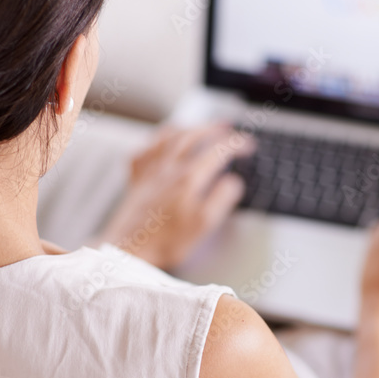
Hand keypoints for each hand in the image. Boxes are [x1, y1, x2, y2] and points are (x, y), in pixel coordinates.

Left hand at [92, 122, 254, 269]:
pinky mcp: (136, 178)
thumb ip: (221, 199)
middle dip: (214, 128)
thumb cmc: (167, 241)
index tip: (248, 145)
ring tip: (199, 128)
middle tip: (228, 128)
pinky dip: (157, 141)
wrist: (131, 249)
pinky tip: (162, 143)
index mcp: (189, 178)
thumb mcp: (204, 224)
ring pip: (169, 137)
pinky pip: (146, 149)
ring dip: (188, 128)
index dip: (236, 144)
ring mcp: (150, 171)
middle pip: (193, 135)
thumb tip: (233, 182)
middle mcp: (169, 168)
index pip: (217, 150)